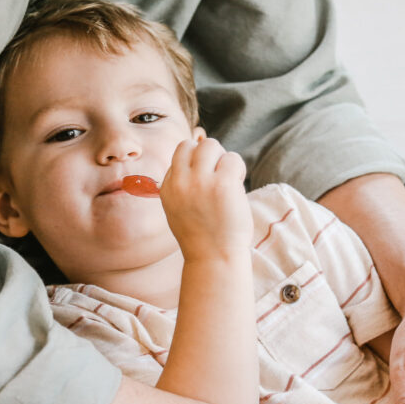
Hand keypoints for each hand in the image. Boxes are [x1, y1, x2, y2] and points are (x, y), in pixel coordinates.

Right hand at [159, 138, 251, 261]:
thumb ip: (182, 183)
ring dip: (224, 160)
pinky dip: (237, 168)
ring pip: (211, 145)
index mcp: (167, 188)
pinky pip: (232, 158)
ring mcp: (200, 182)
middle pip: (192, 145)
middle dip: (209, 155)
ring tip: (228, 181)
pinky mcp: (222, 184)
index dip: (196, 162)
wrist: (214, 258)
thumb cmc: (202, 235)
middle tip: (218, 176)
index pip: (179, 155)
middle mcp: (180, 182)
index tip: (205, 179)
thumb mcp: (178, 208)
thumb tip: (195, 151)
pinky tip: (237, 187)